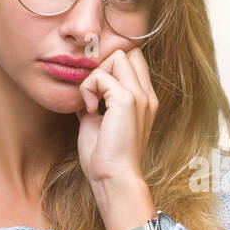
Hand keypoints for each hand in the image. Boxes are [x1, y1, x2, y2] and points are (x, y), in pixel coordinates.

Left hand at [75, 46, 157, 185]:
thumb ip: (96, 101)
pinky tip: (89, 110)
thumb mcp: (99, 122)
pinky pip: (101, 75)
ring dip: (95, 76)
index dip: (110, 66)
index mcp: (144, 100)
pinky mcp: (127, 99)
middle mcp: (146, 94)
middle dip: (102, 67)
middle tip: (92, 94)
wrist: (114, 177)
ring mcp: (139, 95)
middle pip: (126, 52)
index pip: (134, 60)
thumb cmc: (105, 156)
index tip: (95, 90)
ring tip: (91, 103)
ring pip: (116, 56)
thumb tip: (83, 90)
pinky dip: (88, 89)